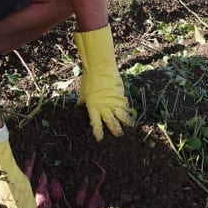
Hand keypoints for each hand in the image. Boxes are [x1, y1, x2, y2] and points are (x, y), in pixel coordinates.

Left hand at [74, 25, 133, 140]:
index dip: (98, 132)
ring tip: (129, 129)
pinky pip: (125, 106)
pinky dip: (128, 111)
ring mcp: (113, 101)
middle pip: (110, 122)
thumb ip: (83, 103)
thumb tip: (78, 110)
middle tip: (119, 136)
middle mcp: (104, 106)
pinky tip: (130, 115)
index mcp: (93, 106)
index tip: (100, 140)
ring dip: (125, 123)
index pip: (96, 123)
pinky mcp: (120, 96)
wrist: (100, 68)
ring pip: (121, 116)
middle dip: (115, 130)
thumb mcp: (83, 93)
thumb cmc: (89, 80)